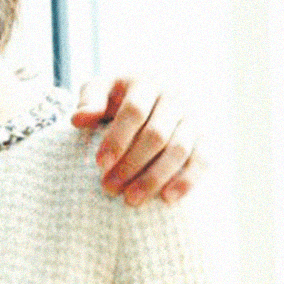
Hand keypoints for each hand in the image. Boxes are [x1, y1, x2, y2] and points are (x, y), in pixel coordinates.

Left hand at [72, 77, 204, 205]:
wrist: (154, 91)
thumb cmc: (119, 95)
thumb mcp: (101, 89)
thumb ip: (89, 101)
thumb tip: (78, 119)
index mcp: (146, 83)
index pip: (133, 111)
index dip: (117, 138)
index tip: (100, 164)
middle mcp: (174, 99)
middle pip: (156, 135)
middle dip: (131, 164)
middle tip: (108, 188)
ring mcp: (192, 119)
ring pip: (178, 150)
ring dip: (155, 178)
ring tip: (131, 199)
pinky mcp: (205, 138)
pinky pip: (202, 161)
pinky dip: (186, 181)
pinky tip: (167, 199)